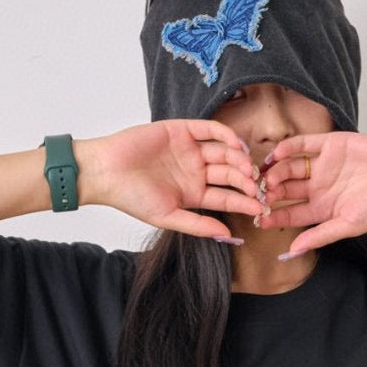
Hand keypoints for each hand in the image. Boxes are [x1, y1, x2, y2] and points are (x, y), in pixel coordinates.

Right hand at [84, 121, 263, 238]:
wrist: (106, 172)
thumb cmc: (131, 198)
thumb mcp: (167, 217)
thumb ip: (198, 225)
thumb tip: (228, 236)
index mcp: (195, 193)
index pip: (227, 197)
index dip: (244, 201)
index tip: (261, 207)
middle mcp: (196, 171)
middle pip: (230, 174)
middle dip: (246, 180)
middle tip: (258, 186)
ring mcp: (190, 150)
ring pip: (224, 152)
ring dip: (239, 159)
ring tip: (249, 169)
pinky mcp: (183, 130)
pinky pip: (211, 130)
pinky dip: (226, 135)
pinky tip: (236, 146)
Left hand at [257, 132, 366, 255]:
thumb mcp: (349, 225)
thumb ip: (320, 236)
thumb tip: (292, 252)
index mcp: (321, 208)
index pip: (290, 214)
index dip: (274, 216)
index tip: (258, 218)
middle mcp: (318, 187)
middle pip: (286, 189)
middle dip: (270, 192)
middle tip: (258, 194)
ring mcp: (322, 165)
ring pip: (290, 167)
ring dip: (276, 171)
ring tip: (266, 177)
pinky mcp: (330, 144)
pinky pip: (303, 144)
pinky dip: (288, 147)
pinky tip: (276, 154)